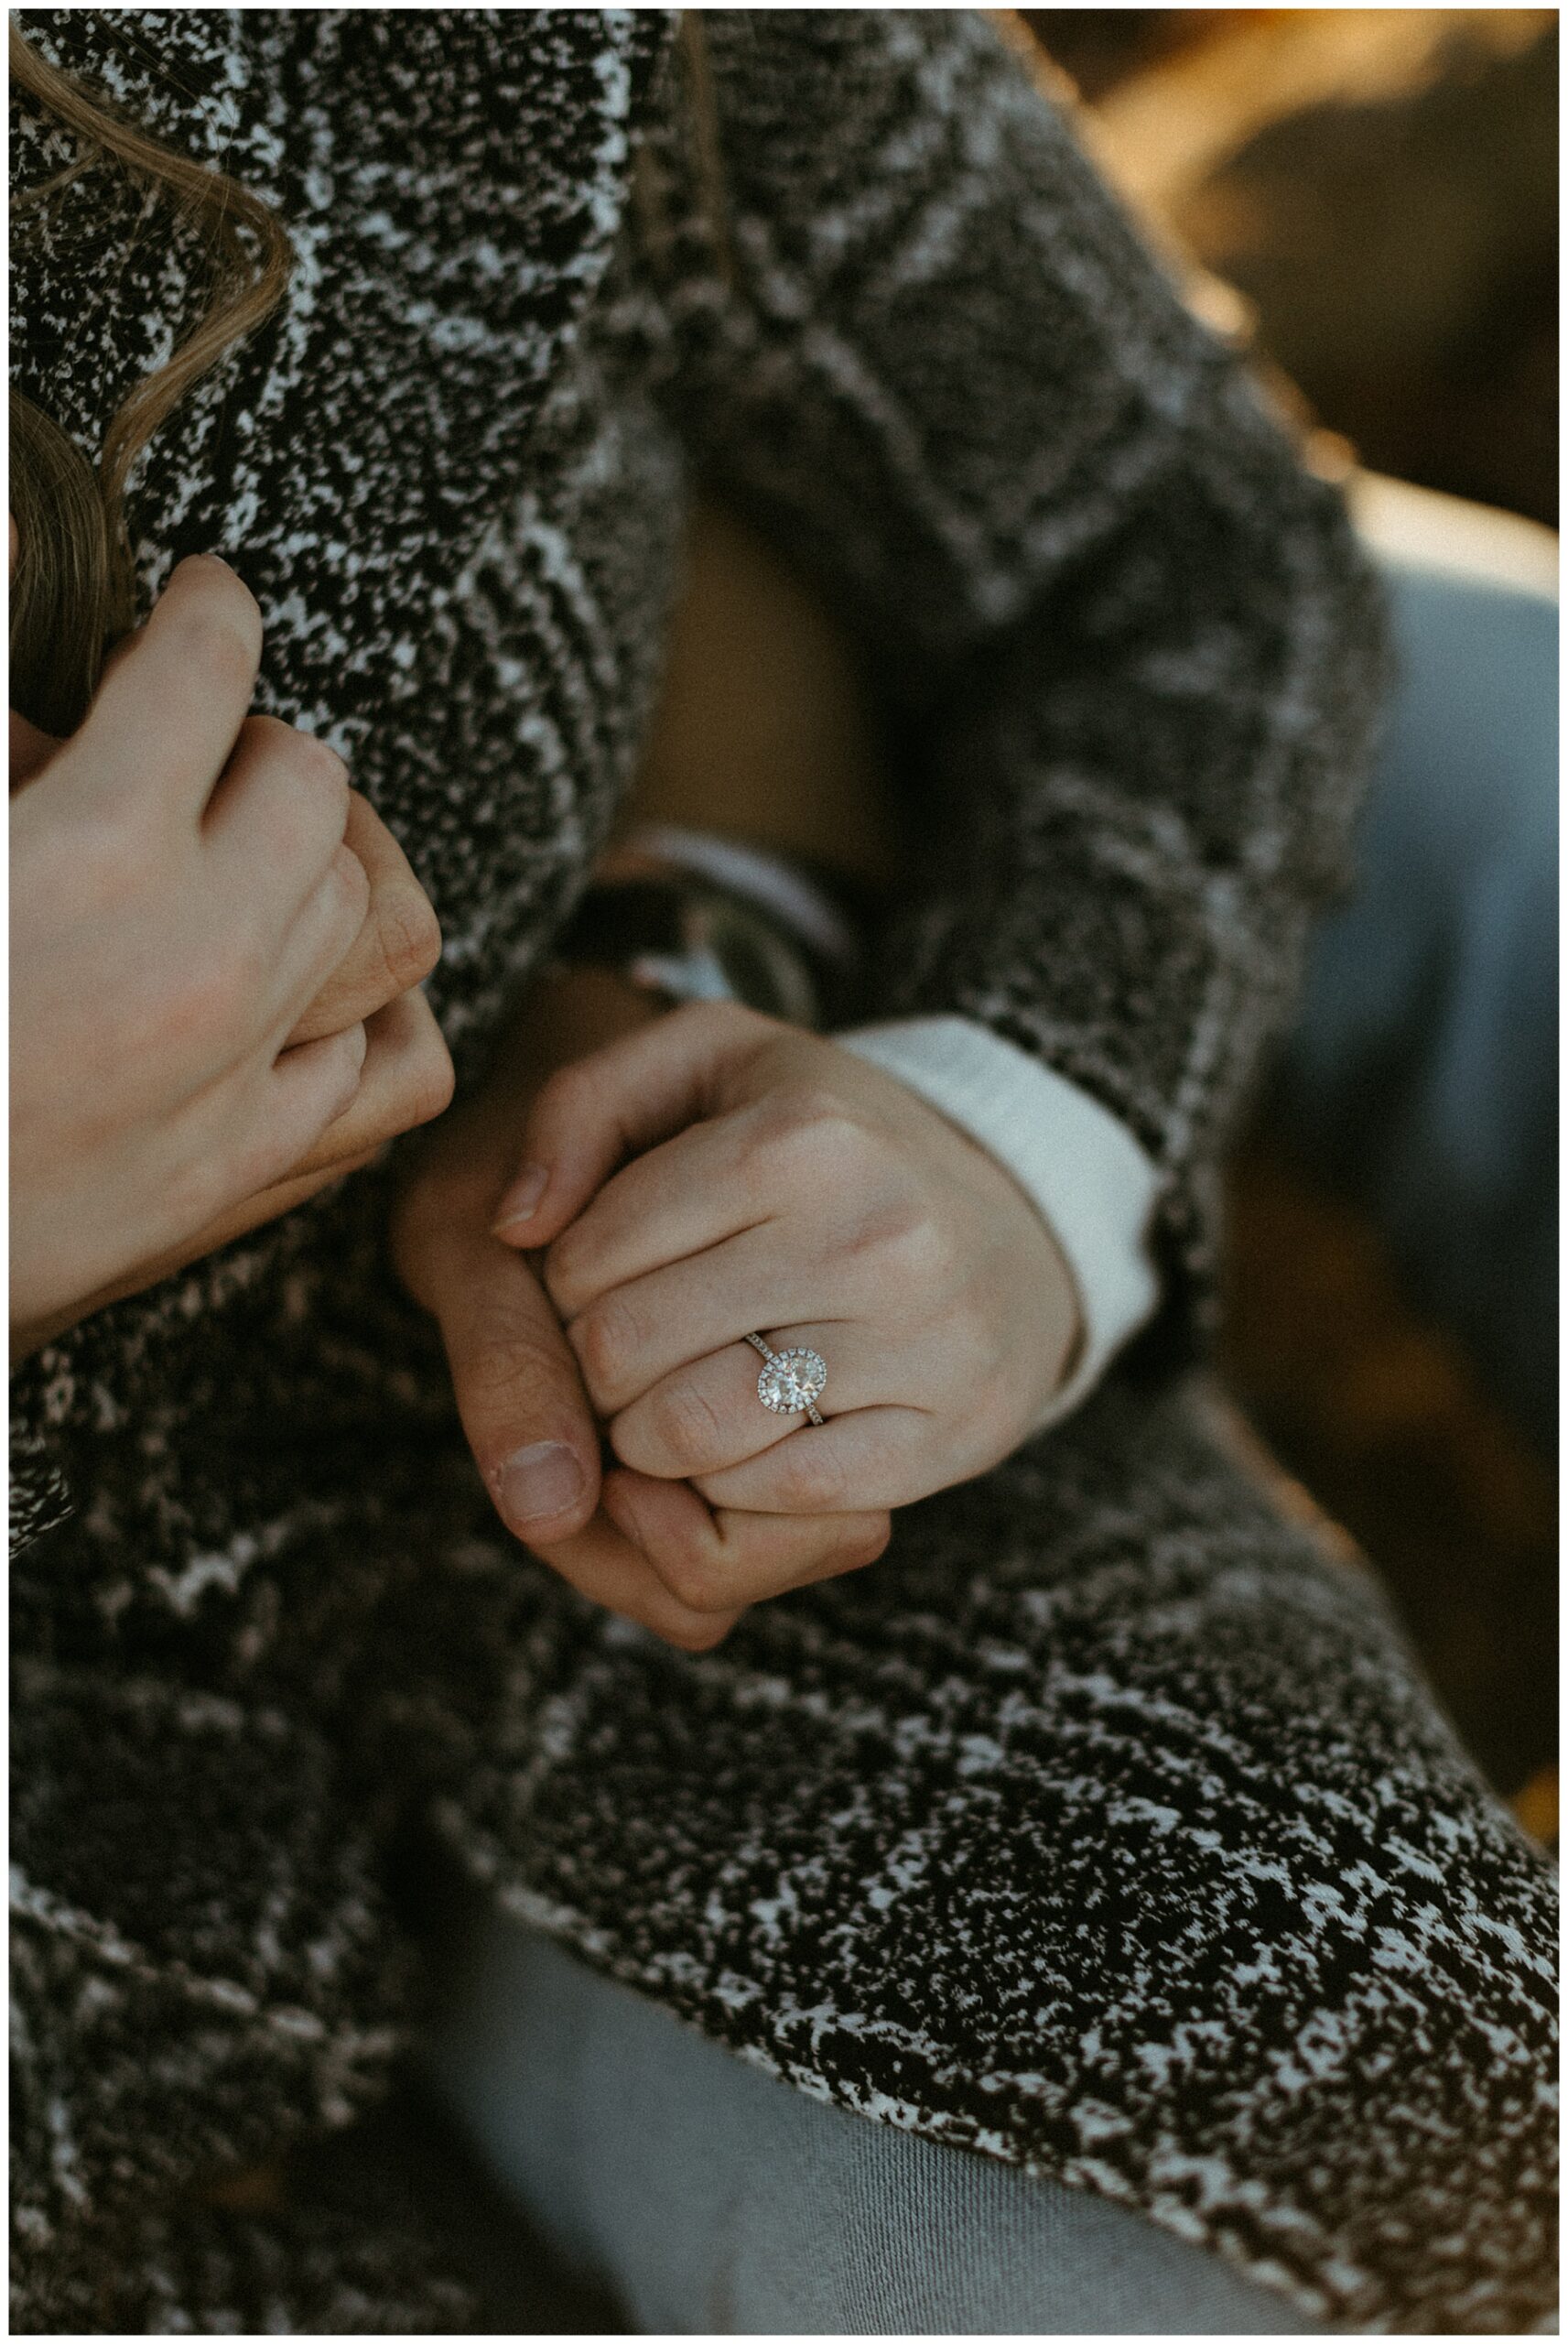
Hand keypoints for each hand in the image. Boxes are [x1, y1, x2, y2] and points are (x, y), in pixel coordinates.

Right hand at [10, 553, 451, 1342]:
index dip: (205, 613)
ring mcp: (233, 1079)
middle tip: (206, 742)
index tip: (201, 603)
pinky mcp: (237, 1176)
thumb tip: (21, 570)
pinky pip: (392, 1073)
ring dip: (335, 866)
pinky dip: (372, 1018)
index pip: (208, 668)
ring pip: (385, 924)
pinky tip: (315, 991)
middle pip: (315, 788)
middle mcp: (195, 961)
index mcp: (89, 852)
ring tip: (269, 852)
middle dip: (262, 741)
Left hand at [392, 971, 892, 1649]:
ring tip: (673, 1394)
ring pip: (692, 1437)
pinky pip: (784, 1497)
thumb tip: (515, 1228)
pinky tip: (743, 1439)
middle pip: (624, 1352)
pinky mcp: (956, 1429)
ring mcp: (926, 1338)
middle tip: (631, 1344)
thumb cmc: (828, 1140)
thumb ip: (581, 1107)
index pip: (587, 1255)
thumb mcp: (707, 1062)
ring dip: (650, 1437)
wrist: (1017, 1222)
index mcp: (799, 1136)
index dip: (566, 1278)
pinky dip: (735, 1486)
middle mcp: (873, 1233)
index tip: (609, 1269)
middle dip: (597, 1362)